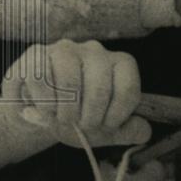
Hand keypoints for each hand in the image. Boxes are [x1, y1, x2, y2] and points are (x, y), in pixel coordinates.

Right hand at [2, 40, 150, 148]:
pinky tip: (45, 110)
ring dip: (66, 111)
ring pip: (69, 78)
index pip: (128, 87)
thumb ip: (128, 130)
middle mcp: (94, 51)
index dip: (117, 114)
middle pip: (100, 85)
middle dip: (91, 117)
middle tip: (82, 126)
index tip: (106, 126)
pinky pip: (40, 77)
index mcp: (117, 64)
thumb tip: (144, 131)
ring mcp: (64, 49)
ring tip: (63, 119)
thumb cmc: (76, 116)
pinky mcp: (35, 55)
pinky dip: (43, 102)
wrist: (37, 113)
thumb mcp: (104, 129)